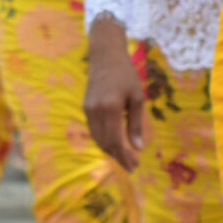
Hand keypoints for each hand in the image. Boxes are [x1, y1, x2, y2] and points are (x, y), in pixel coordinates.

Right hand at [82, 14, 145, 170]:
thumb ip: (136, 124)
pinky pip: (94, 130)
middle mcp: (96, 111)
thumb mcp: (137, 97)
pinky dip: (104, 140)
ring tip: (125, 157)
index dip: (124, 157)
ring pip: (97, 139)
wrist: (105, 56)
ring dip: (110, 151)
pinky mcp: (85, 108)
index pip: (115, 142)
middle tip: (132, 165)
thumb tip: (137, 148)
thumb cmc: (126, 75)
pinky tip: (115, 142)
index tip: (135, 166)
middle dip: (118, 157)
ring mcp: (88, 110)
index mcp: (111, 108)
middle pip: (105, 144)